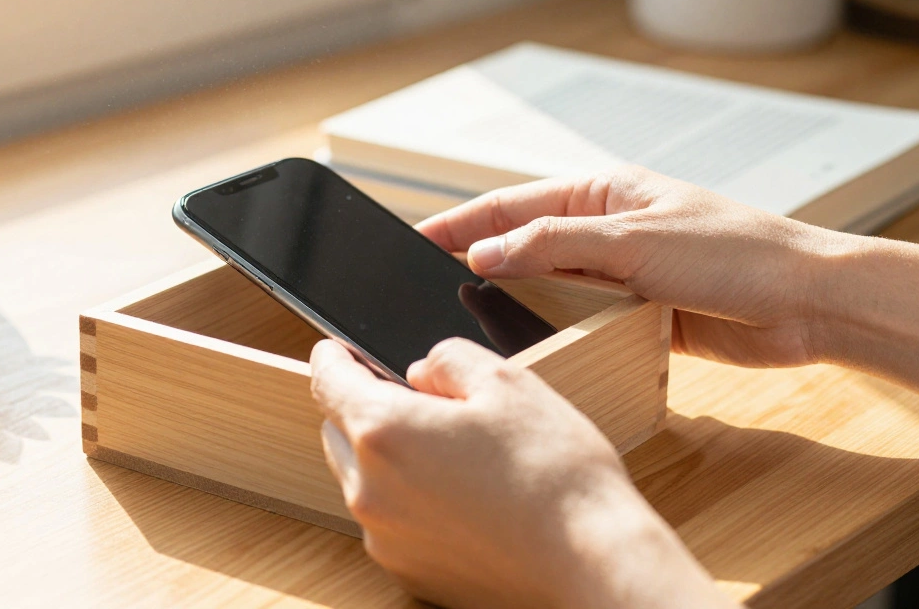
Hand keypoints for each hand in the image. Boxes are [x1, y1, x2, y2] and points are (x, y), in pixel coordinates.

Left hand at [309, 338, 735, 608]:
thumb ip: (448, 360)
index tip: (338, 349)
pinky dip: (408, 500)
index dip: (333, 356)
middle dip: (366, 408)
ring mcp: (385, 536)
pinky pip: (388, 519)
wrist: (591, 560)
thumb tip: (422, 372)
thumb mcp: (507, 382)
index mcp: (384, 432)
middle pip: (339, 431)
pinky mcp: (407, 570)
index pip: (328, 380)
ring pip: (362, 478)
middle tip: (424, 403)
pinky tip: (463, 495)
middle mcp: (370, 490)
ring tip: (458, 454)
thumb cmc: (555, 475)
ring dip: (388, 457)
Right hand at [418, 166, 839, 367]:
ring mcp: (619, 273)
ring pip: (547, 286)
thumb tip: (485, 252)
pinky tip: (526, 342)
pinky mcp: (635, 313)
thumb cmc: (738, 254)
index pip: (512, 203)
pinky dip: (551, 329)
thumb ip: (554, 246)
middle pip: (522, 243)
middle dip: (475, 261)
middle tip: (421, 285)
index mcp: (602, 192)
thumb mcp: (634, 242)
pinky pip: (578, 319)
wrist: (808, 305)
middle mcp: (605, 229)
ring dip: (512, 299)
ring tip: (463, 319)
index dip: (460, 221)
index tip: (415, 240)